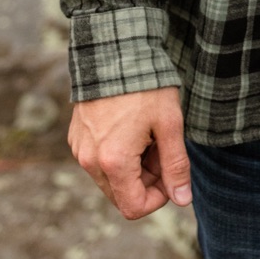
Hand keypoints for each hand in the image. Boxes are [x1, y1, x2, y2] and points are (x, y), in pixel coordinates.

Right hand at [68, 87, 190, 219]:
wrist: (113, 50)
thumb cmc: (146, 86)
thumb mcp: (169, 125)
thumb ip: (176, 166)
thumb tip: (183, 199)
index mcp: (113, 162)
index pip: (134, 208)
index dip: (159, 198)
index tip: (171, 172)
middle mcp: (90, 161)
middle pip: (122, 195)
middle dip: (147, 181)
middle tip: (161, 148)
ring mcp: (79, 149)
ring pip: (111, 179)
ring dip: (133, 168)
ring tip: (148, 136)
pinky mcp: (76, 138)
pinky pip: (98, 161)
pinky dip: (117, 155)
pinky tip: (131, 128)